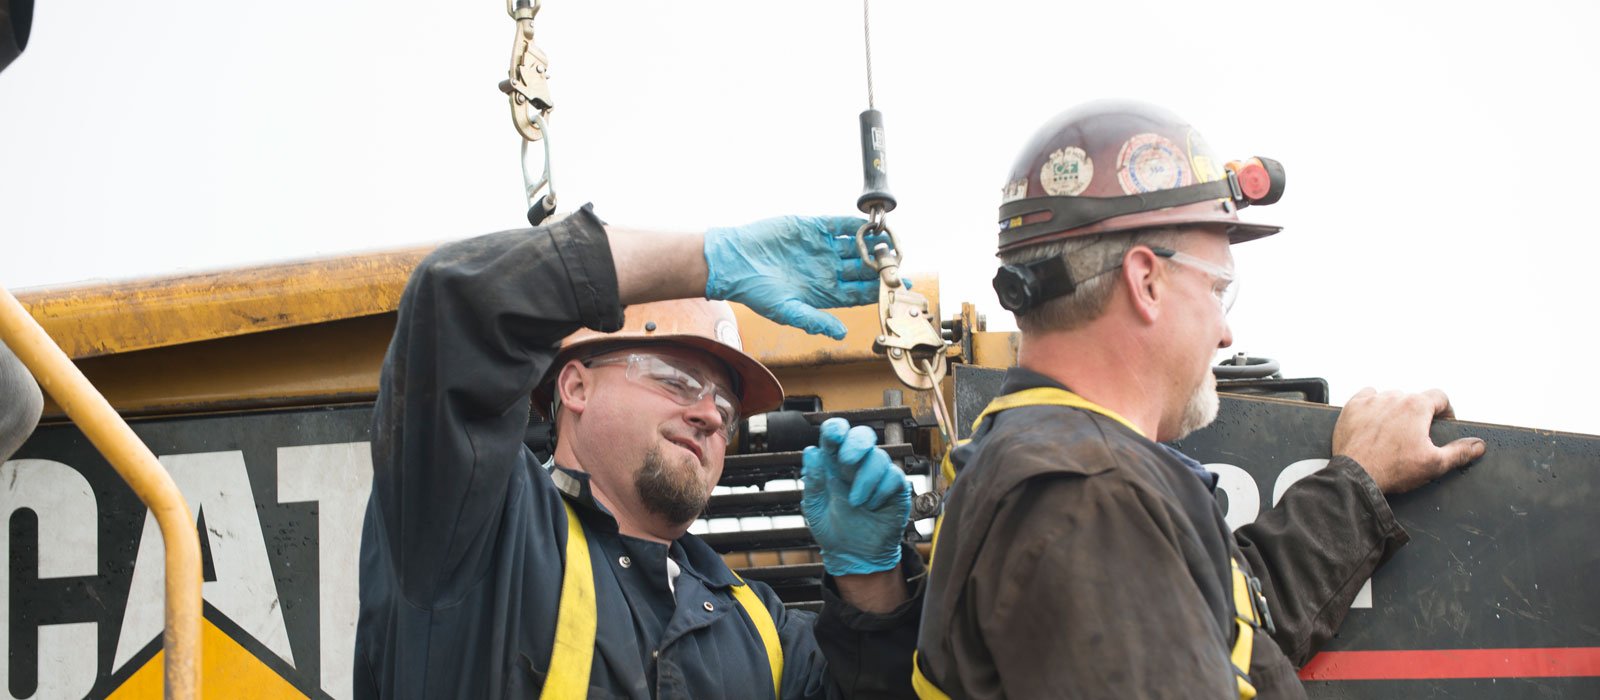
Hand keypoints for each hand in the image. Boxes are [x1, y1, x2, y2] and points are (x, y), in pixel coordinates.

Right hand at [704, 216, 895, 339]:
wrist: (734, 262)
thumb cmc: (756, 291)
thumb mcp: (787, 311)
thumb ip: (815, 321)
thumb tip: (841, 334)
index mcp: (825, 293)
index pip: (859, 292)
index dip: (879, 290)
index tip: (898, 288)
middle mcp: (827, 270)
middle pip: (862, 269)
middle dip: (881, 266)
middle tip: (899, 261)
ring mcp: (821, 248)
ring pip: (855, 246)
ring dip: (873, 244)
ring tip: (890, 241)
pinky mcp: (812, 228)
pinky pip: (838, 225)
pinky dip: (854, 225)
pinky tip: (869, 225)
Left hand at [801, 417, 911, 575]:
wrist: (853, 555)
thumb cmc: (832, 528)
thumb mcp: (814, 508)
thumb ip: (813, 481)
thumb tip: (811, 452)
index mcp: (833, 463)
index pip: (837, 433)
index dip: (836, 428)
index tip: (833, 435)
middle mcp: (857, 465)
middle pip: (864, 434)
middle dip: (856, 443)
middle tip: (845, 462)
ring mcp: (877, 476)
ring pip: (879, 457)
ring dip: (865, 479)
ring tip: (855, 502)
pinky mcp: (895, 489)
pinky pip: (894, 477)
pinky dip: (880, 492)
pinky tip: (871, 506)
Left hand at [1332, 388, 1486, 493]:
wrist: (1356, 476)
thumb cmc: (1393, 469)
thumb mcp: (1434, 464)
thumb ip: (1460, 452)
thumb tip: (1478, 445)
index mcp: (1417, 406)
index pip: (1440, 396)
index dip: (1446, 410)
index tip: (1443, 424)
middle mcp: (1394, 397)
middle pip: (1414, 398)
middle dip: (1419, 414)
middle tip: (1417, 434)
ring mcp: (1371, 401)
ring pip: (1391, 398)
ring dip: (1396, 409)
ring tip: (1394, 431)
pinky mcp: (1352, 407)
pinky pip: (1367, 397)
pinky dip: (1373, 405)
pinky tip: (1374, 420)